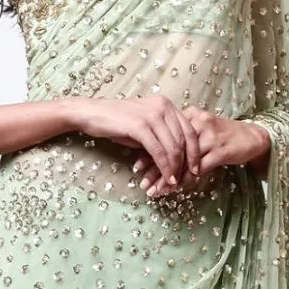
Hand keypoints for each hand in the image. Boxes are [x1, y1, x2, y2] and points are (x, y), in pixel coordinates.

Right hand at [73, 94, 200, 187]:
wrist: (92, 113)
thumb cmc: (117, 121)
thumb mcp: (145, 125)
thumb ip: (162, 135)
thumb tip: (176, 157)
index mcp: (166, 104)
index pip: (189, 130)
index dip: (195, 151)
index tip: (197, 168)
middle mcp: (163, 106)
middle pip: (184, 140)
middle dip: (187, 163)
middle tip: (187, 180)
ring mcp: (152, 115)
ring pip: (173, 147)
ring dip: (176, 168)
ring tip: (174, 183)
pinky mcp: (140, 126)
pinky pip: (159, 151)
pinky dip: (165, 167)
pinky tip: (166, 177)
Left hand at [136, 111, 270, 196]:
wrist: (252, 136)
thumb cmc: (223, 136)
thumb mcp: (201, 130)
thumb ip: (183, 139)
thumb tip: (157, 155)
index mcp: (189, 115)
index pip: (164, 136)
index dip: (148, 152)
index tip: (136, 168)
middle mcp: (197, 122)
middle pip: (171, 148)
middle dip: (155, 169)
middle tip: (142, 184)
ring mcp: (209, 135)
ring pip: (182, 160)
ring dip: (168, 178)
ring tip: (156, 191)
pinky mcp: (220, 149)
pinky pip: (198, 167)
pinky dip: (186, 179)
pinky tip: (177, 188)